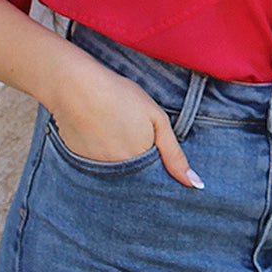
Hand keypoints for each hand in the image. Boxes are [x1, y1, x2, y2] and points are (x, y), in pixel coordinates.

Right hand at [52, 64, 203, 190]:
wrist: (76, 87)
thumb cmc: (120, 97)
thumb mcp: (156, 120)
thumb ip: (174, 154)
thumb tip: (195, 184)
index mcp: (141, 164)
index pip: (155, 182)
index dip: (159, 172)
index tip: (156, 157)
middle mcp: (118, 175)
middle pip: (136, 181)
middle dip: (140, 169)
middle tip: (131, 136)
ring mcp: (97, 172)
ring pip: (116, 176)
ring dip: (120, 163)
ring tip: (115, 133)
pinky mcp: (79, 165)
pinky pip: (97, 169)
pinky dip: (102, 157)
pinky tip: (100, 135)